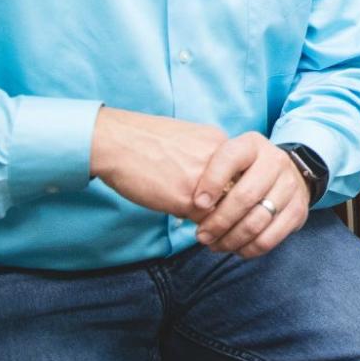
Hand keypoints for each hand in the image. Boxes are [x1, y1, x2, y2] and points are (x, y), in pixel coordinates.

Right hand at [89, 107, 228, 216]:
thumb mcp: (189, 140)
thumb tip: (219, 186)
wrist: (116, 142)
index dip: (230, 192)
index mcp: (220, 144)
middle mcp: (218, 161)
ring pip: (220, 211)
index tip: (220, 198)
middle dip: (224, 206)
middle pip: (236, 195)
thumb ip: (209, 160)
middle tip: (208, 209)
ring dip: (208, 216)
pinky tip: (172, 206)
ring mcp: (204, 181)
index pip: (243, 177)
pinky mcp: (186, 200)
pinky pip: (200, 220)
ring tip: (185, 205)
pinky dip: (190, 219)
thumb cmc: (146, 141)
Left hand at [188, 132, 311, 257]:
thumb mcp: (227, 160)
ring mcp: (290, 186)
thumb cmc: (243, 170)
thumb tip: (187, 205)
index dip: (212, 182)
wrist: (286, 172)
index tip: (197, 205)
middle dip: (218, 221)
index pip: (230, 158)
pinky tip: (235, 248)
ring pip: (257, 221)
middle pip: (245, 196)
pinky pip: (270, 238)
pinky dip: (249, 249)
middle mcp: (275, 161)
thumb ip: (208, 175)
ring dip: (231, 239)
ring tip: (214, 244)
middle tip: (201, 235)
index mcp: (252, 144)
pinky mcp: (298, 210)